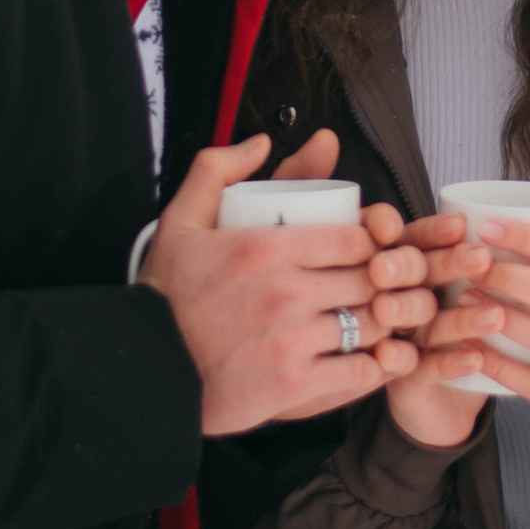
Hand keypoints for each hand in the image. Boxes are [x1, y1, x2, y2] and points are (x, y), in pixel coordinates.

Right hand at [140, 133, 439, 434]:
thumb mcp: (181, 220)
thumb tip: (262, 142)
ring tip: (378, 321)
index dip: (372, 243)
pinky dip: (375, 366)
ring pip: (371, 324)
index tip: (366, 253)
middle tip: (380, 288)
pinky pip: (359, 372)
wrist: (146, 369)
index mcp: (266, 247)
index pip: (356, 236)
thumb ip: (217, 169)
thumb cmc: (165, 298)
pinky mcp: (293, 386)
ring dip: (383, 322)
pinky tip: (371, 359)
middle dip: (384, 281)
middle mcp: (285, 291)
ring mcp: (292, 341)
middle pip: (370, 278)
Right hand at [380, 208, 496, 453]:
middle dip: (444, 265)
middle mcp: (394, 299)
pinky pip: (424, 368)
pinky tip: (477, 359)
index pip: (413, 240)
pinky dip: (451, 362)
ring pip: (423, 324)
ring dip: (459, 319)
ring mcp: (395, 341)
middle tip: (479, 259)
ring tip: (496, 316)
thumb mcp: (477, 295)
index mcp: (408, 269)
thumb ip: (497, 265)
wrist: (442, 405)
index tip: (462, 223)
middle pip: (412, 277)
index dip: (433, 231)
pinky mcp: (402, 381)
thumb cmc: (464, 336)